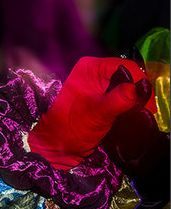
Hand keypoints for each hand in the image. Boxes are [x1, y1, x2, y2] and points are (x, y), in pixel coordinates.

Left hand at [28, 56, 151, 169]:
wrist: (61, 142)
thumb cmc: (71, 127)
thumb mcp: (96, 114)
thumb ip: (116, 101)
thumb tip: (134, 90)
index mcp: (90, 68)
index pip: (124, 66)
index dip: (139, 82)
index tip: (148, 103)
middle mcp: (96, 71)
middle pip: (129, 75)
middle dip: (140, 91)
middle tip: (147, 110)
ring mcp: (101, 83)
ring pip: (129, 85)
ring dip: (137, 99)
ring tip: (142, 113)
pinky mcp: (106, 95)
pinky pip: (126, 94)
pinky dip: (132, 103)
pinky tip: (134, 114)